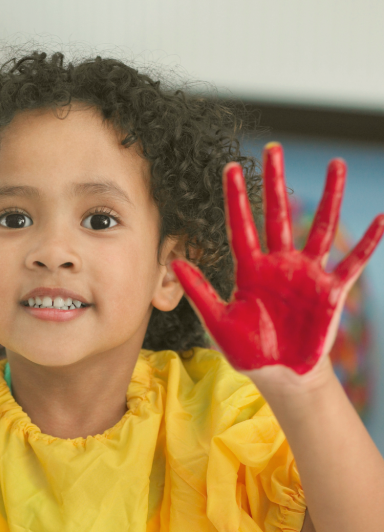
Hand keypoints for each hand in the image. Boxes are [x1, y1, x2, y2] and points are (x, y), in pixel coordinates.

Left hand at [172, 143, 383, 374]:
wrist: (280, 375)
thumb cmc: (249, 351)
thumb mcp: (218, 323)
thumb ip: (200, 292)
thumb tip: (176, 262)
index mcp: (251, 271)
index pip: (242, 227)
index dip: (236, 198)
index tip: (230, 168)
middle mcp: (280, 265)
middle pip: (279, 215)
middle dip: (275, 183)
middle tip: (274, 149)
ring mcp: (308, 275)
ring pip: (321, 228)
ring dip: (331, 197)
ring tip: (337, 164)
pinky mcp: (331, 291)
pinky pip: (352, 263)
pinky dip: (369, 243)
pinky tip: (382, 220)